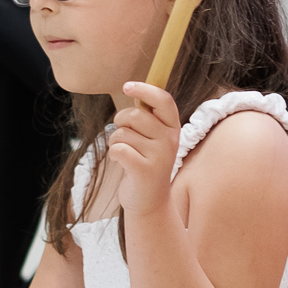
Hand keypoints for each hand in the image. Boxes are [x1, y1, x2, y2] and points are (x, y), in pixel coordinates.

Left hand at [106, 83, 180, 217]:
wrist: (150, 202)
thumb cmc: (145, 162)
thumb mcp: (153, 138)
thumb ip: (147, 116)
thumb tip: (133, 87)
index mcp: (173, 128)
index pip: (163, 100)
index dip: (145, 89)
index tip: (127, 86)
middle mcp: (170, 140)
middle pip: (136, 115)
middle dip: (121, 121)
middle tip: (123, 134)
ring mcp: (160, 156)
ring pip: (123, 133)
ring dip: (115, 141)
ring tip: (125, 154)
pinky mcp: (145, 170)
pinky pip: (118, 149)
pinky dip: (114, 154)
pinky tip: (122, 163)